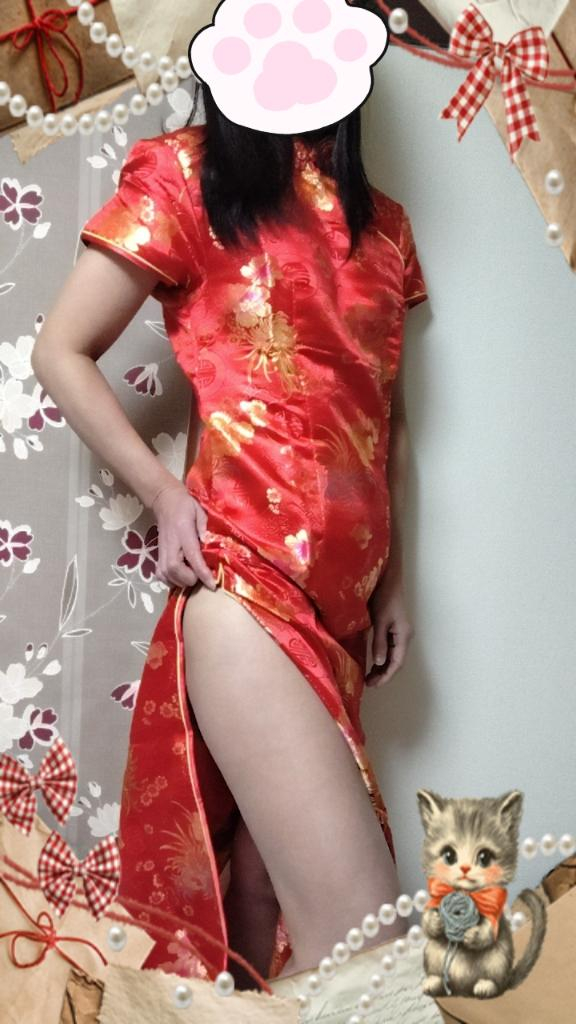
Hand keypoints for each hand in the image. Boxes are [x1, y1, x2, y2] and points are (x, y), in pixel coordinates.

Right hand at [152, 481, 217, 590]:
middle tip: (201, 576)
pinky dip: (170, 580)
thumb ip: (205, 527)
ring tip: (193, 576)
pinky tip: (180, 577)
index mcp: (183, 532)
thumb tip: (210, 544)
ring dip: (181, 581)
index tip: (212, 584)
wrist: (165, 501)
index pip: (193, 557)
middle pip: (175, 570)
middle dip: (190, 579)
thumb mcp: (200, 511)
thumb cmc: (185, 506)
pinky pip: (161, 575)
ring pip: (167, 575)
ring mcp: (162, 551)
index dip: (202, 573)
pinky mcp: (158, 555)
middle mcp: (171, 544)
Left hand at [365, 568, 413, 686]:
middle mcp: (405, 636)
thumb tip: (380, 662)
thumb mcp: (379, 620)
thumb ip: (380, 641)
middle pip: (396, 661)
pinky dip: (382, 657)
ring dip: (382, 667)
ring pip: (393, 656)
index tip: (374, 685)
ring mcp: (400, 632)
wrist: (388, 578)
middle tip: (368, 684)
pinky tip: (373, 662)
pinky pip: (390, 648)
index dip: (386, 675)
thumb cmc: (384, 597)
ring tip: (369, 677)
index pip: (397, 662)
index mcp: (404, 635)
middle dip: (384, 674)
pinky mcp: (394, 628)